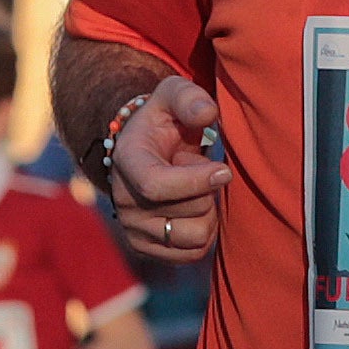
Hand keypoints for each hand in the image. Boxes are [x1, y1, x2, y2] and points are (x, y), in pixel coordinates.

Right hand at [102, 83, 229, 264]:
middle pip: (190, 212)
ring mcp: (133, 229)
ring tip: (198, 191)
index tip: (224, 171)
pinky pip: (194, 254)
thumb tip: (208, 115)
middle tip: (200, 170)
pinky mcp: (147, 249)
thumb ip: (189, 98)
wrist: (143, 150)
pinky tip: (196, 209)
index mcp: (127, 162)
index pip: (157, 186)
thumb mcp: (173, 95)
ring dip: (209, 214)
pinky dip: (205, 232)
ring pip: (196, 237)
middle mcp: (124, 201)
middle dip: (208, 191)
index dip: (197, 181)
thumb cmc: (163, 120)